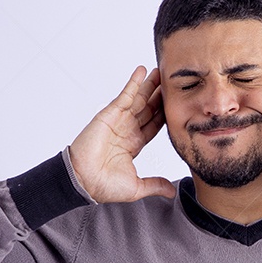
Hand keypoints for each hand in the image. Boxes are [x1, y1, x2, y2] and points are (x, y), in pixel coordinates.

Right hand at [68, 66, 174, 202]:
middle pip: (148, 109)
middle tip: (172, 82)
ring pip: (139, 99)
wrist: (83, 181)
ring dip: (149, 85)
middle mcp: (127, 130)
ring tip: (161, 71)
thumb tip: (171, 192)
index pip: (154, 125)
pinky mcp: (109, 114)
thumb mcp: (136, 187)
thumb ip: (155, 185)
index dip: (165, 114)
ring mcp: (118, 121)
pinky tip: (142, 71)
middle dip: (159, 96)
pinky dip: (133, 83)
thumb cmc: (104, 186)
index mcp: (134, 144)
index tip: (178, 104)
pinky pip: (124, 95)